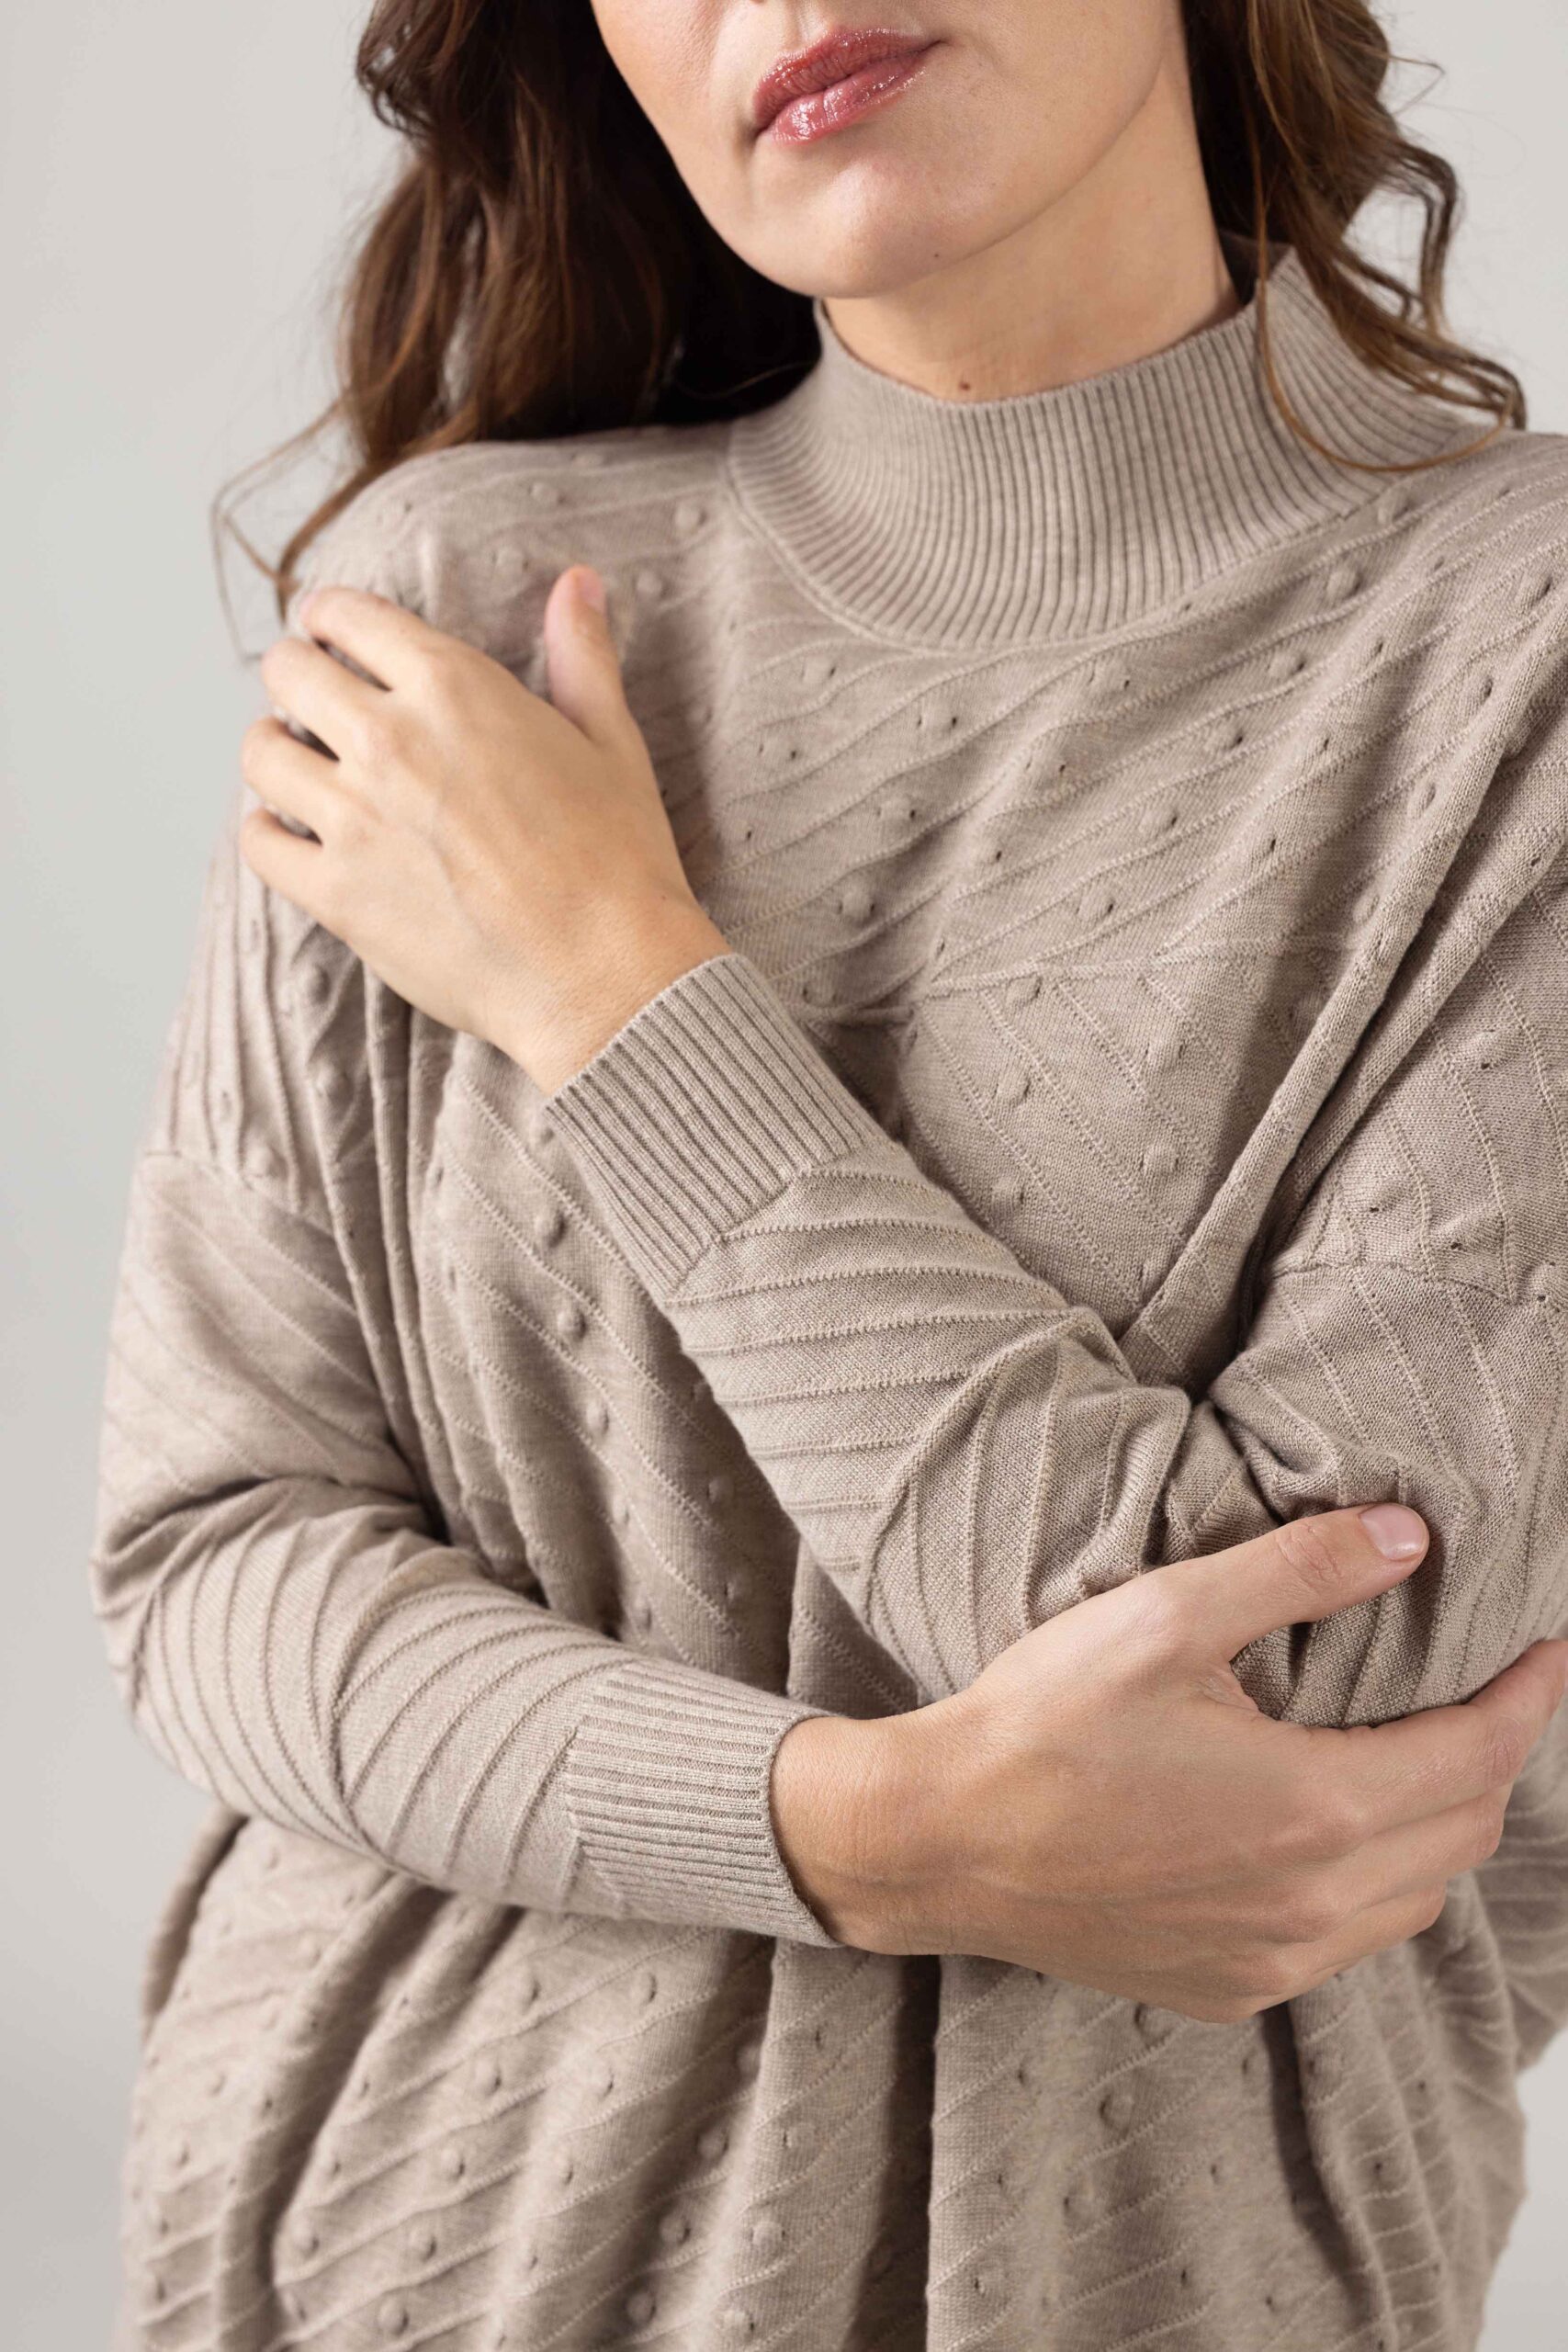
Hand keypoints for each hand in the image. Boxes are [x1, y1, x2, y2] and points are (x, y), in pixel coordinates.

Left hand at [238, 568, 730, 1092]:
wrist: (605, 973)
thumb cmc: (619, 860)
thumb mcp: (610, 741)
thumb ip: (581, 655)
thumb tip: (577, 581)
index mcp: (453, 687)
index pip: (347, 616)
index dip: (328, 616)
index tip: (326, 629)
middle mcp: (389, 740)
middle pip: (287, 672)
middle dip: (296, 675)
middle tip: (312, 697)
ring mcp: (353, 819)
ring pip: (260, 753)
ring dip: (273, 748)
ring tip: (296, 762)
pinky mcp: (336, 894)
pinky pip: (260, 844)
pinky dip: (266, 832)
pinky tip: (292, 833)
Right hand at [770, 1504, 1567, 2020]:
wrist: (938, 1842)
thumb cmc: (1041, 1725)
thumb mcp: (1167, 1616)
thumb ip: (1301, 1571)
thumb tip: (1411, 1537)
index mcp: (1312, 1811)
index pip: (1479, 1757)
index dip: (1527, 1700)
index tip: (1546, 1653)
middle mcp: (1312, 1907)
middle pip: (1464, 1832)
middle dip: (1490, 1757)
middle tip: (1482, 1692)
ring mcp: (1272, 1962)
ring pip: (1414, 1899)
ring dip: (1436, 1826)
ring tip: (1413, 1756)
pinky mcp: (1229, 1989)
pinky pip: (1347, 1943)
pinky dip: (1372, 1886)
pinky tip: (1325, 1834)